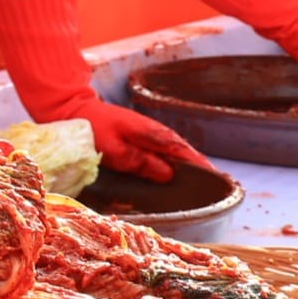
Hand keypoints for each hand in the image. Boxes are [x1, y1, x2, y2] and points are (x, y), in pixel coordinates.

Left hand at [60, 96, 212, 183]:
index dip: (202, 168)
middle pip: (186, 153)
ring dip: (192, 166)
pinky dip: (178, 162)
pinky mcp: (145, 137)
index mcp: (153, 135)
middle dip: (203, 169)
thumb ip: (141, 162)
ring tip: (207, 185)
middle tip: (220, 188)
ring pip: (178, 153)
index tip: (219, 181)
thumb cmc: (93, 130)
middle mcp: (157, 133)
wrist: (77, 110)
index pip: (184, 153)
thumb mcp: (114, 150)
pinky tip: (181, 175)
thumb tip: (169, 174)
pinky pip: (167, 151)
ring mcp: (151, 134)